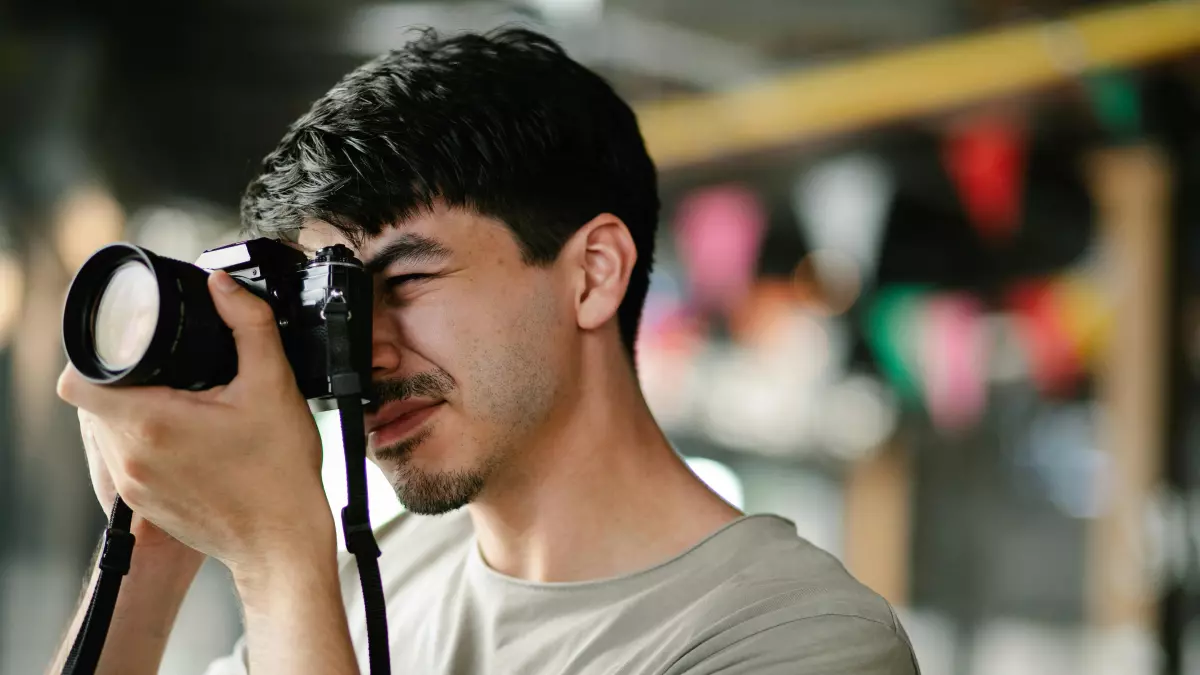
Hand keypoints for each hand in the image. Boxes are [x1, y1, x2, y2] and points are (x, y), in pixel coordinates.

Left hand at [57, 271, 334, 574]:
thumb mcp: (274, 384)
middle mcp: (130, 457)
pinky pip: (125, 459)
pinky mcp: (142, 503)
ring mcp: (132, 485)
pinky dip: (147, 442)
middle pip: (94, 402)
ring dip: (134, 411)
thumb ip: (248, 324)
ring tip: (184, 404)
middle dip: (124, 379)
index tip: (133, 347)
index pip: (78, 380)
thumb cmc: (280, 473)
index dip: (97, 354)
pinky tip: (190, 439)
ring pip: (107, 431)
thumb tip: (223, 285)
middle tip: (172, 373)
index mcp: (152, 423)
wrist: (283, 542)